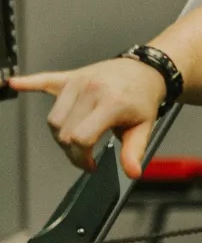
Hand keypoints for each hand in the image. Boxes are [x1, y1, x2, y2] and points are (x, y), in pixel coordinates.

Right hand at [10, 57, 169, 176]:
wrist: (146, 70)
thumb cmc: (143, 98)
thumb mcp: (144, 126)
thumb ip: (134, 150)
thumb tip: (132, 172)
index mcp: (111, 103)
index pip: (81, 138)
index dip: (82, 158)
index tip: (91, 165)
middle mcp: (91, 90)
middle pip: (63, 131)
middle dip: (72, 150)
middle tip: (85, 156)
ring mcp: (78, 82)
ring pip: (53, 118)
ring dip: (60, 134)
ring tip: (77, 140)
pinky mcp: (70, 77)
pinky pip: (43, 80)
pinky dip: (28, 83)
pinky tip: (12, 83)